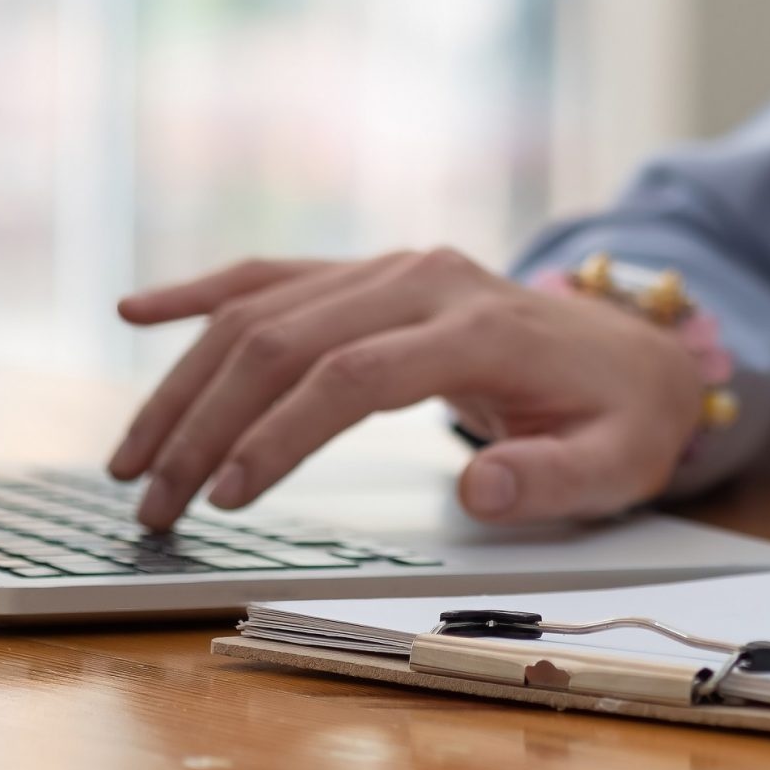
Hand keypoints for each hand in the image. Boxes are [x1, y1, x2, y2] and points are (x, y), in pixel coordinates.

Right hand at [107, 249, 704, 530]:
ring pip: (263, 309)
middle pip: (286, 340)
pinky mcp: (371, 274)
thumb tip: (480, 488)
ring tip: (130, 458)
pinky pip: (274, 274)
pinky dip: (202, 292)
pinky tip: (135, 312)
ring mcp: (393, 268)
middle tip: (152, 502)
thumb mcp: (615, 464)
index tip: (225, 496)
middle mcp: (424, 279)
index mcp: (480, 326)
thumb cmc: (620, 416)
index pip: (353, 374)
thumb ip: (553, 480)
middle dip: (206, 423)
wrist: (638, 349)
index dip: (280, 433)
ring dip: (186, 381)